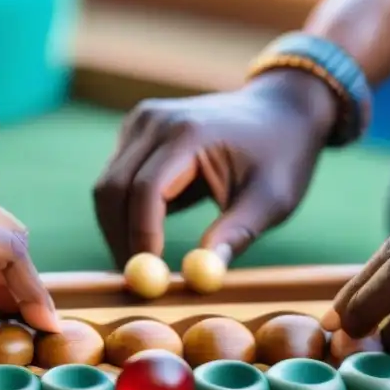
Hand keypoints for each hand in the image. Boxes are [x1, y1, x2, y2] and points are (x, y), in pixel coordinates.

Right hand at [92, 70, 337, 267]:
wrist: (281, 109)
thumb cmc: (282, 155)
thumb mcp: (272, 199)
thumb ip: (236, 234)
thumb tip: (205, 275)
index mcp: (190, 132)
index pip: (146, 189)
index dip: (142, 236)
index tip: (150, 275)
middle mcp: (156, 121)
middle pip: (113, 188)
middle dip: (120, 238)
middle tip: (138, 279)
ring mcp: (141, 122)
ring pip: (107, 186)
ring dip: (118, 228)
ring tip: (144, 262)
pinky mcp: (136, 132)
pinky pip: (115, 178)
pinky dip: (123, 212)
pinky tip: (148, 233)